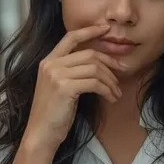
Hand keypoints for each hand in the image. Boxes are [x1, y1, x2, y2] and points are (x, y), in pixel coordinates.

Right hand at [22, 24, 126, 151]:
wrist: (41, 134)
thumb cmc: (53, 113)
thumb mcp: (59, 86)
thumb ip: (71, 71)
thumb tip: (99, 64)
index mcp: (48, 61)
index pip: (71, 37)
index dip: (90, 31)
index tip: (106, 29)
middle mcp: (51, 64)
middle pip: (89, 54)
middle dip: (109, 63)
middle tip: (122, 73)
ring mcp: (56, 75)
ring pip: (95, 69)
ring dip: (111, 81)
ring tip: (116, 92)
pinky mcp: (65, 88)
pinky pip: (95, 83)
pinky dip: (107, 90)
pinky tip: (111, 98)